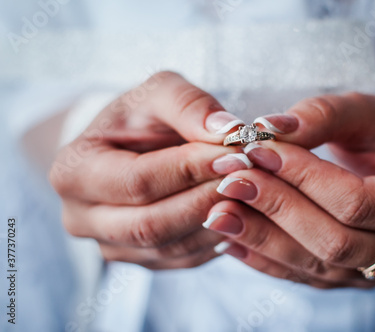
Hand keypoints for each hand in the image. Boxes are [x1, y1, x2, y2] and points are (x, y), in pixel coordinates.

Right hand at [50, 72, 251, 268]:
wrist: (128, 145)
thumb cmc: (140, 117)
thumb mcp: (158, 92)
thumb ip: (189, 104)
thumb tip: (230, 131)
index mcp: (74, 172)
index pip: (138, 181)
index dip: (190, 170)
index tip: (236, 153)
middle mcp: (82, 218)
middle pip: (152, 224)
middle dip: (207, 199)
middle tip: (249, 176)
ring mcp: (112, 245)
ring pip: (171, 248)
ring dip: (218, 222)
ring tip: (251, 193)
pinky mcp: (141, 259)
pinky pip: (184, 260)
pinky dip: (218, 239)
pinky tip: (241, 213)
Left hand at [203, 93, 374, 287]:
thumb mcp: (370, 110)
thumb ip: (324, 116)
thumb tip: (269, 128)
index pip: (357, 200)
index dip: (303, 177)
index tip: (258, 150)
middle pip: (335, 242)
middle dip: (277, 210)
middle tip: (230, 181)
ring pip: (316, 266)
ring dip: (262, 239)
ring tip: (218, 212)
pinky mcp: (354, 276)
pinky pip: (306, 276)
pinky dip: (266, 258)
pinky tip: (231, 238)